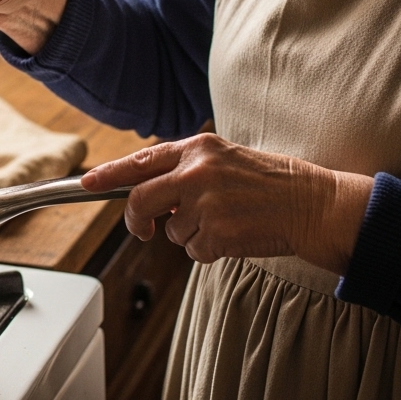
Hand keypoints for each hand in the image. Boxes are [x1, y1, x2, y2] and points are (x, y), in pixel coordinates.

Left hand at [81, 133, 373, 274]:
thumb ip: (186, 171)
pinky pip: (193, 250)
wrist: (314, 204)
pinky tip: (233, 236)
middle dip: (136, 219)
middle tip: (143, 229)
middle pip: (140, 200)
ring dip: (190, 234)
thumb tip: (149, 194)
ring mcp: (206, 204)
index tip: (86, 182)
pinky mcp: (217, 233)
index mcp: (198, 149)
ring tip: (225, 222)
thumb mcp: (226, 160)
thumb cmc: (272, 183)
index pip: (141, 161)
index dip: (109, 174)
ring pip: (170, 230)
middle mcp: (197, 173)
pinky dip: (208, 249)